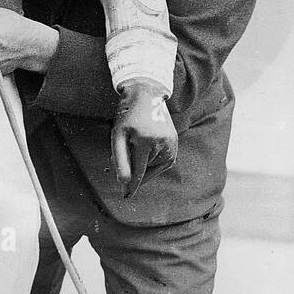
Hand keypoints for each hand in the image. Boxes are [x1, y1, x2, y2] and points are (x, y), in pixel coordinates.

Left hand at [111, 81, 177, 197]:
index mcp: (146, 141)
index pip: (139, 172)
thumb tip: (125, 183)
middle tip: (125, 147)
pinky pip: (161, 162)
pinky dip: (151, 160)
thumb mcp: (117, 136)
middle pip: (144, 170)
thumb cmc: (127, 117)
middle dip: (133, 166)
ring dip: (142, 163)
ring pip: (153, 167)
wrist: (146, 96)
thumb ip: (120, 160)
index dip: (131, 185)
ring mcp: (172, 144)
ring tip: (135, 143)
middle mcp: (163, 144)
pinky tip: (145, 146)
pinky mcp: (175, 144)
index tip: (126, 196)